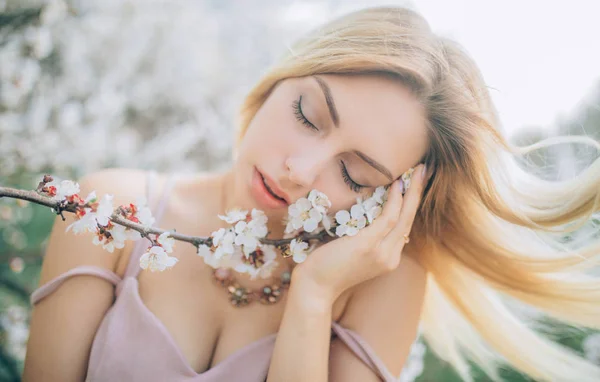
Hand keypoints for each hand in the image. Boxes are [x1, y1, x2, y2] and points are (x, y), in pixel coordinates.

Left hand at [293, 163, 428, 302]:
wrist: (314, 287)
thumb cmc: (326, 266)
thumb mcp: (352, 251)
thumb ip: (365, 237)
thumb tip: (367, 214)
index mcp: (388, 258)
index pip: (404, 227)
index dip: (411, 204)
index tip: (413, 184)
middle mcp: (389, 257)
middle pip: (409, 219)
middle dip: (418, 193)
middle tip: (423, 170)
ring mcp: (381, 253)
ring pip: (403, 217)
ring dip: (412, 192)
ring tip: (417, 171)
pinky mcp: (368, 245)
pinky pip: (388, 218)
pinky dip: (394, 200)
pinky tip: (396, 185)